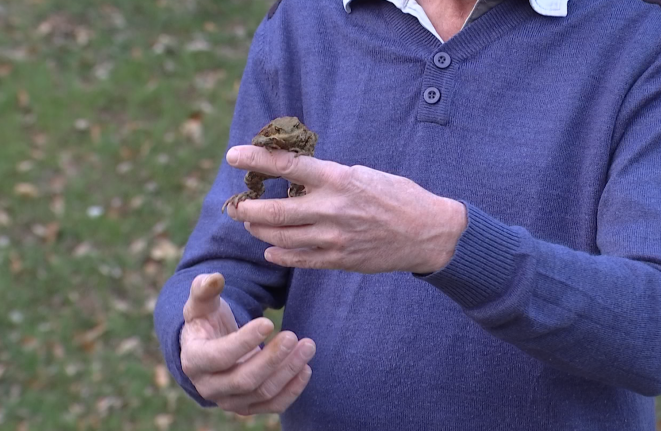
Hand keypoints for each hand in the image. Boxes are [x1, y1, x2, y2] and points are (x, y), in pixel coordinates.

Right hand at [180, 273, 315, 414]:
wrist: (208, 350)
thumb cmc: (206, 322)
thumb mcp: (201, 304)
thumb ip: (204, 289)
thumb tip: (215, 277)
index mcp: (194, 360)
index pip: (219, 357)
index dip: (244, 341)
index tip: (268, 322)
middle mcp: (209, 387)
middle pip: (244, 380)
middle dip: (272, 358)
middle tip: (294, 336)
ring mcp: (229, 401)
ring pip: (262, 393)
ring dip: (288, 371)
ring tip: (308, 346)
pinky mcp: (247, 407)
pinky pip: (272, 405)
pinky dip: (292, 390)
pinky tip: (306, 368)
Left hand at [226, 146, 467, 273]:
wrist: (427, 232)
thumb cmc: (396, 196)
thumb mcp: (362, 174)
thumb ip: (328, 178)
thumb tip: (295, 176)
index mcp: (338, 179)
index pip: (287, 165)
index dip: (256, 159)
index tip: (232, 155)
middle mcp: (332, 208)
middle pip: (275, 212)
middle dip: (247, 210)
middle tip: (235, 206)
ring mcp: (334, 237)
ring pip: (282, 238)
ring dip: (260, 232)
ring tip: (251, 225)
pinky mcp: (340, 259)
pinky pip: (300, 259)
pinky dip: (280, 255)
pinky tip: (270, 250)